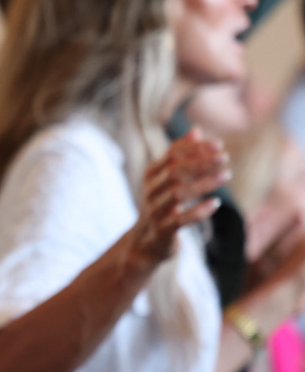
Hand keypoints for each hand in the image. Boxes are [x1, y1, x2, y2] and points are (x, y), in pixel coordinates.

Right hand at [127, 130, 228, 268]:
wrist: (145, 241)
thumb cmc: (162, 204)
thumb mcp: (168, 179)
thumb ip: (180, 155)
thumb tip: (196, 131)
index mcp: (152, 175)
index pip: (171, 155)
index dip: (194, 149)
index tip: (219, 144)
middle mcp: (150, 190)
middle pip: (174, 172)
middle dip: (200, 163)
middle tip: (225, 158)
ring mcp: (155, 210)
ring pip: (178, 194)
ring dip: (204, 183)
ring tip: (227, 175)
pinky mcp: (163, 230)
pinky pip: (180, 220)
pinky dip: (199, 211)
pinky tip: (216, 203)